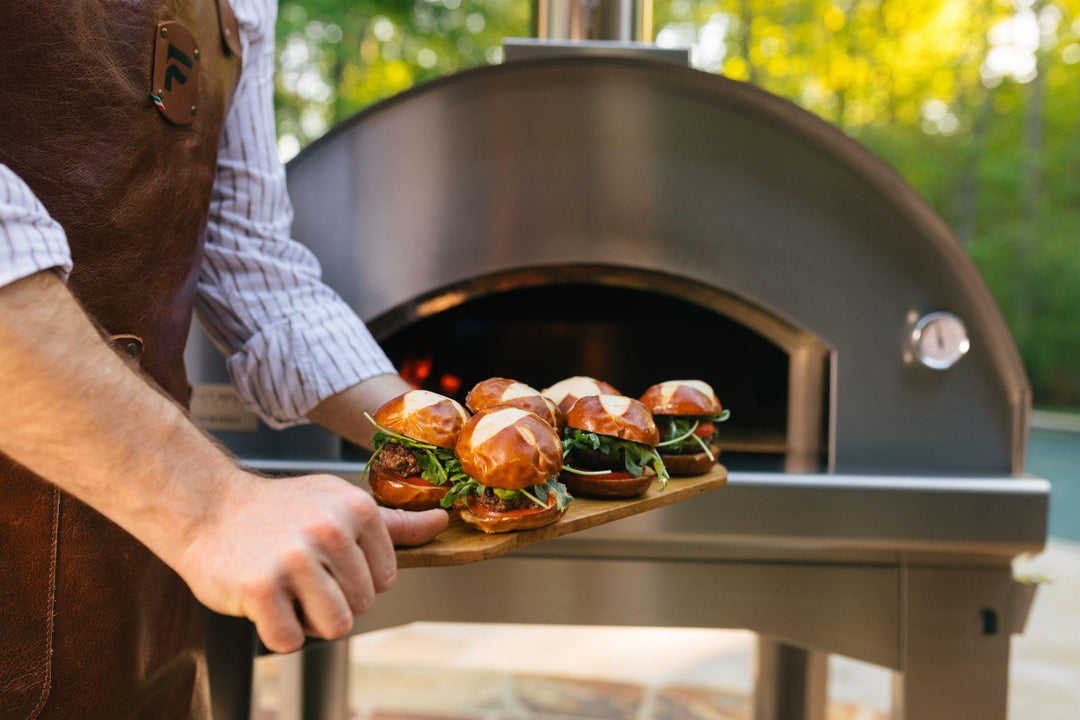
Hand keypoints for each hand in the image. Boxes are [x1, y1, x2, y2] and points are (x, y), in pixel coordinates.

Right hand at [173, 471, 446, 652]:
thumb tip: (442, 521)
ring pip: (335, 627)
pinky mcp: (259, 587)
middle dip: (331, 601)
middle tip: (300, 574)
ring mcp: (294, 558)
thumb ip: (394, 523)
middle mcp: (330, 530)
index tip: (326, 561)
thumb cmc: (282, 510)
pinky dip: (278, 633)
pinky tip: (265, 603)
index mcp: (358, 510)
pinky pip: (290, 640)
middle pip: (361, 606)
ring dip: (308, 620)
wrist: (210, 508)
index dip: (355, 581)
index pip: (385, 581)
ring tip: (287, 590)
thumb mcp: (340, 503)